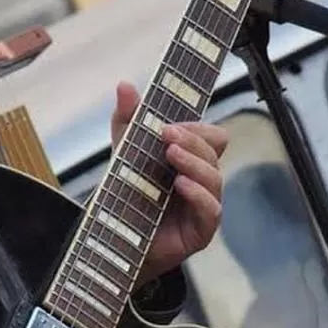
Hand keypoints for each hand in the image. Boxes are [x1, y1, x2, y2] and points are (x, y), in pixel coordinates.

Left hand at [108, 81, 228, 285]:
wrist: (112, 241)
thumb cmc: (126, 197)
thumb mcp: (123, 155)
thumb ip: (127, 122)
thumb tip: (125, 85)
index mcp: (188, 159)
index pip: (211, 136)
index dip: (197, 126)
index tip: (171, 122)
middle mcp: (200, 180)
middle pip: (213, 152)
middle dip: (192, 139)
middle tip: (167, 134)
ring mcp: (202, 205)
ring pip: (214, 178)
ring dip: (194, 162)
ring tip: (171, 154)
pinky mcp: (200, 231)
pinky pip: (211, 211)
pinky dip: (198, 195)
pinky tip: (181, 185)